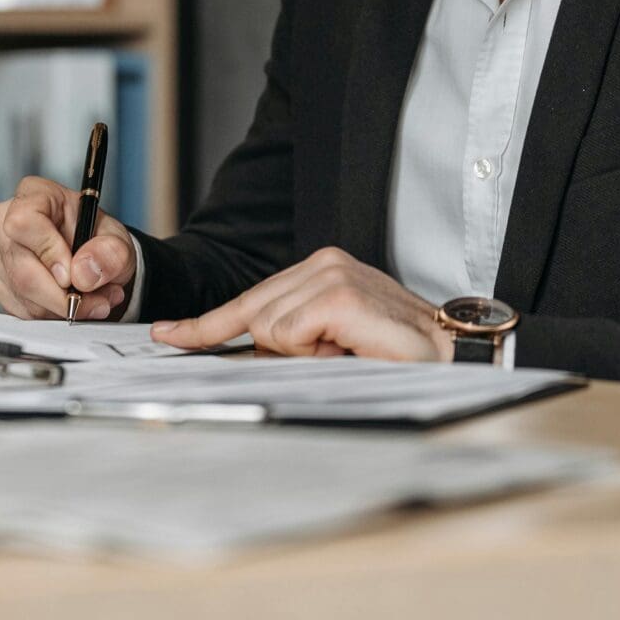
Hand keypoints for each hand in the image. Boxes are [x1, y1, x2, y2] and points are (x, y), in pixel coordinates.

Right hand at [0, 176, 137, 320]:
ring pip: (22, 294)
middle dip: (62, 296)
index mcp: (35, 194)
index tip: (72, 276)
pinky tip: (69, 302)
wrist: (92, 259)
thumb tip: (82, 274)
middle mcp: (5, 220)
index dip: (48, 252)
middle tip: (96, 302)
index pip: (24, 222)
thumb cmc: (99, 240)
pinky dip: (50, 314)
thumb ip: (110, 253)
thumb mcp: (118, 241)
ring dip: (62, 307)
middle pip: (21, 268)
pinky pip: (21, 309)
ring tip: (92, 299)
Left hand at [151, 247, 452, 360]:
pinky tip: (350, 348)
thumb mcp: (331, 345)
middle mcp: (321, 262)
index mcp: (319, 269)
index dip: (205, 324)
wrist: (453, 357)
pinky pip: (289, 335)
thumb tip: (240, 354)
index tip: (166, 335)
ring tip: (349, 351)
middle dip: (280, 349)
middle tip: (334, 353)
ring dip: (305, 354)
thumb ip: (289, 341)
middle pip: (252, 315)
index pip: (249, 299)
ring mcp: (329, 274)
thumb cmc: (396, 356)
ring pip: (268, 328)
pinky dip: (315, 353)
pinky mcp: (338, 294)